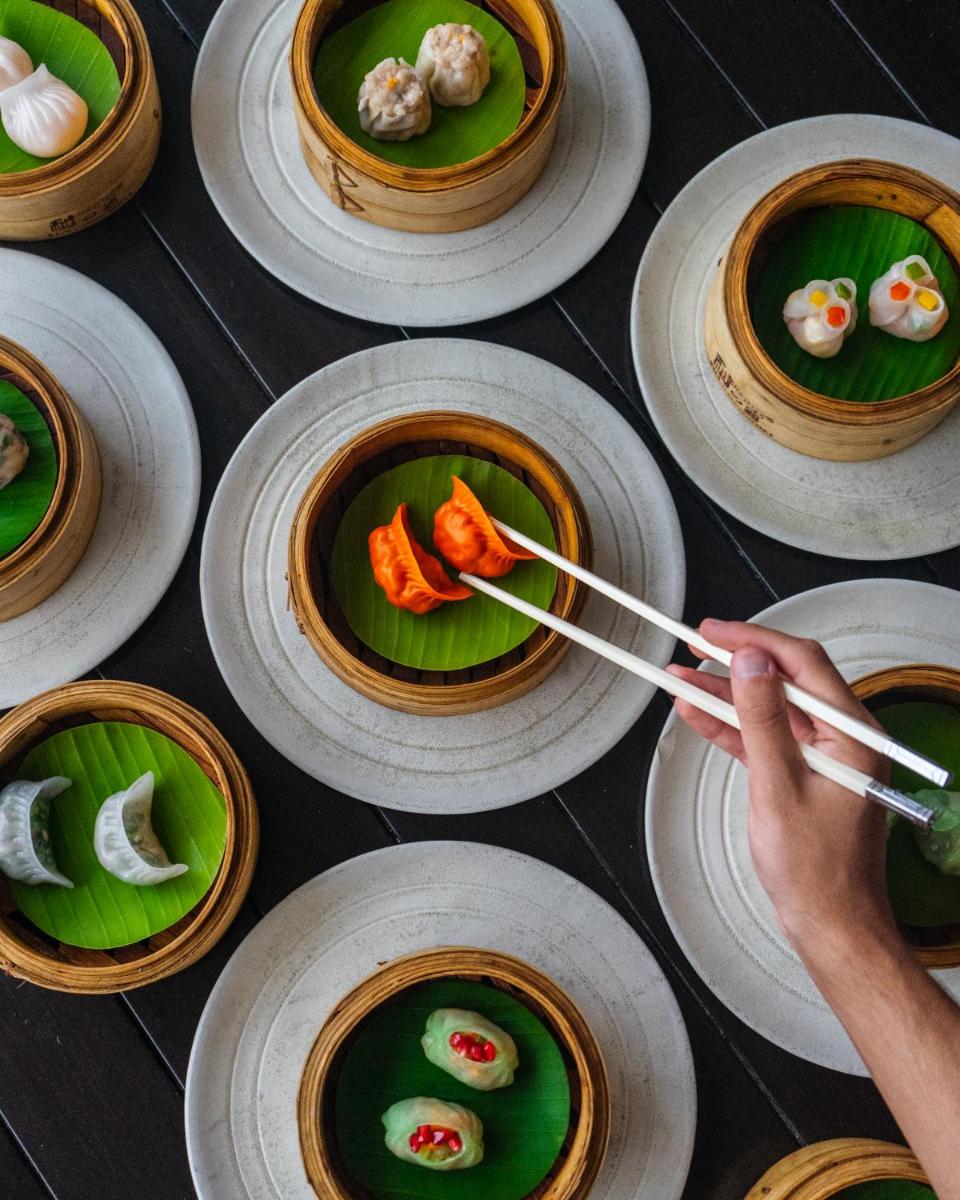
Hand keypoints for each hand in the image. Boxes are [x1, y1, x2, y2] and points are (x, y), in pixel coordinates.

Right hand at [668, 619, 895, 954]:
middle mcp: (844, 739)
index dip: (755, 641)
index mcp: (854, 735)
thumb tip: (752, 663)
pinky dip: (731, 727)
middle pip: (784, 682)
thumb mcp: (779, 786)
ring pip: (768, 709)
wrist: (829, 925)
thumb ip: (763, 719)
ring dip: (725, 695)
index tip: (715, 633)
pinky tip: (697, 714)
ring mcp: (823, 757)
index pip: (803, 664)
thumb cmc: (817, 872)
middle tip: (694, 646)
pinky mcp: (802, 775)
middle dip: (735, 663)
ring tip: (681, 678)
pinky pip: (763, 738)